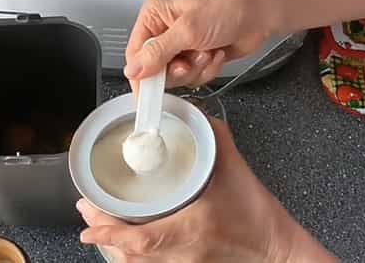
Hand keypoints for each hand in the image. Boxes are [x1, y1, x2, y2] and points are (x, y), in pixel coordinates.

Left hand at [77, 118, 335, 262]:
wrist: (278, 252)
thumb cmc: (259, 218)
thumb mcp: (238, 172)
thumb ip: (216, 139)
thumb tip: (196, 115)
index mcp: (191, 229)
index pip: (140, 238)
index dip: (108, 232)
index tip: (88, 219)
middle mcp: (182, 254)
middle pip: (129, 254)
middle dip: (102, 235)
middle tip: (86, 213)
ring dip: (112, 248)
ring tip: (95, 227)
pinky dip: (130, 258)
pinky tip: (121, 245)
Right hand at [125, 0, 272, 87]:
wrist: (262, 12)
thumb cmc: (230, 6)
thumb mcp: (188, 31)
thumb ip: (157, 52)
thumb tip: (133, 70)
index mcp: (155, 14)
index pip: (135, 51)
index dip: (142, 74)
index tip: (149, 92)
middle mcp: (166, 28)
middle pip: (155, 68)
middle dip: (177, 70)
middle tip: (188, 62)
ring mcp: (183, 43)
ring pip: (176, 75)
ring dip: (195, 69)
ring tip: (207, 51)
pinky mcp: (197, 54)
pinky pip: (193, 76)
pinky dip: (207, 70)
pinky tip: (216, 54)